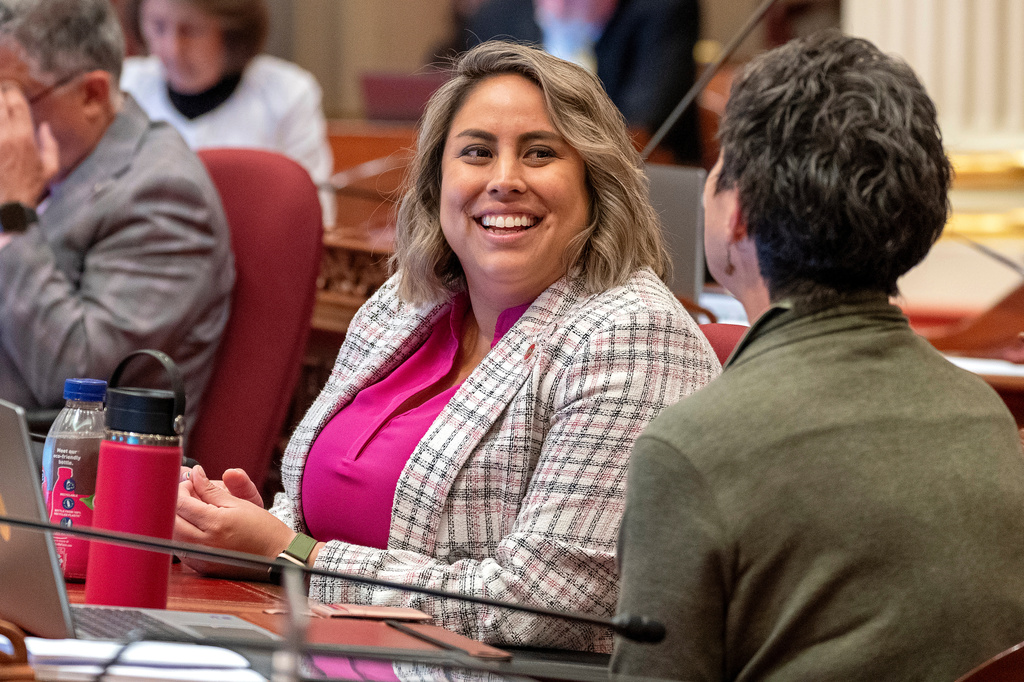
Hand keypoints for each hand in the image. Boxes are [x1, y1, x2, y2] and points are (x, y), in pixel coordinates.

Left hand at [0, 82, 58, 204]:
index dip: (13, 92)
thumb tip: (44, 127)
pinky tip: (0, 125)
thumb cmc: (31, 188)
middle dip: (0, 94)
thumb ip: (49, 144)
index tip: (12, 89)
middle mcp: (6, 135)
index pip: (17, 104)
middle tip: (1, 92)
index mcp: (25, 138)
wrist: (10, 205)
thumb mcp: (50, 168)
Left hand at [175, 465, 292, 576]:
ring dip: (176, 520)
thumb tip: (195, 474)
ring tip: (193, 511)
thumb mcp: (239, 503)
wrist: (277, 555)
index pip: (180, 503)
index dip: (181, 489)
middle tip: (189, 496)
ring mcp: (201, 558)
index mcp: (215, 524)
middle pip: (170, 520)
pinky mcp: (201, 567)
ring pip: (171, 536)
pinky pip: (180, 549)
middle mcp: (204, 544)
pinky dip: (182, 535)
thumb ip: (211, 489)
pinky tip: (197, 527)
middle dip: (174, 504)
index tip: (190, 484)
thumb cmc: (263, 529)